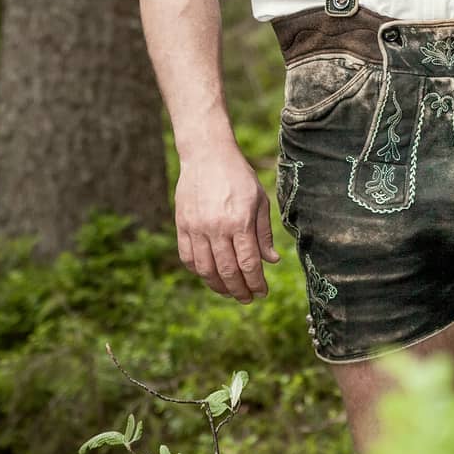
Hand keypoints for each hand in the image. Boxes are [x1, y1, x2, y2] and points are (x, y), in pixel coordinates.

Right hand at [174, 141, 279, 303]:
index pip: (248, 264)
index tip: (262, 293)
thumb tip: (271, 261)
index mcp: (240, 221)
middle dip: (239, 290)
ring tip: (230, 292)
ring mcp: (196, 228)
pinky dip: (199, 272)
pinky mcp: (182, 225)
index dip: (256, 283)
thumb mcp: (259, 200)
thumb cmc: (238, 176)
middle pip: (227, 272)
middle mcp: (216, 228)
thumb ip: (264, 233)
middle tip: (247, 298)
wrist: (207, 155)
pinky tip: (209, 276)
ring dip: (218, 286)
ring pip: (205, 270)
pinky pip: (188, 258)